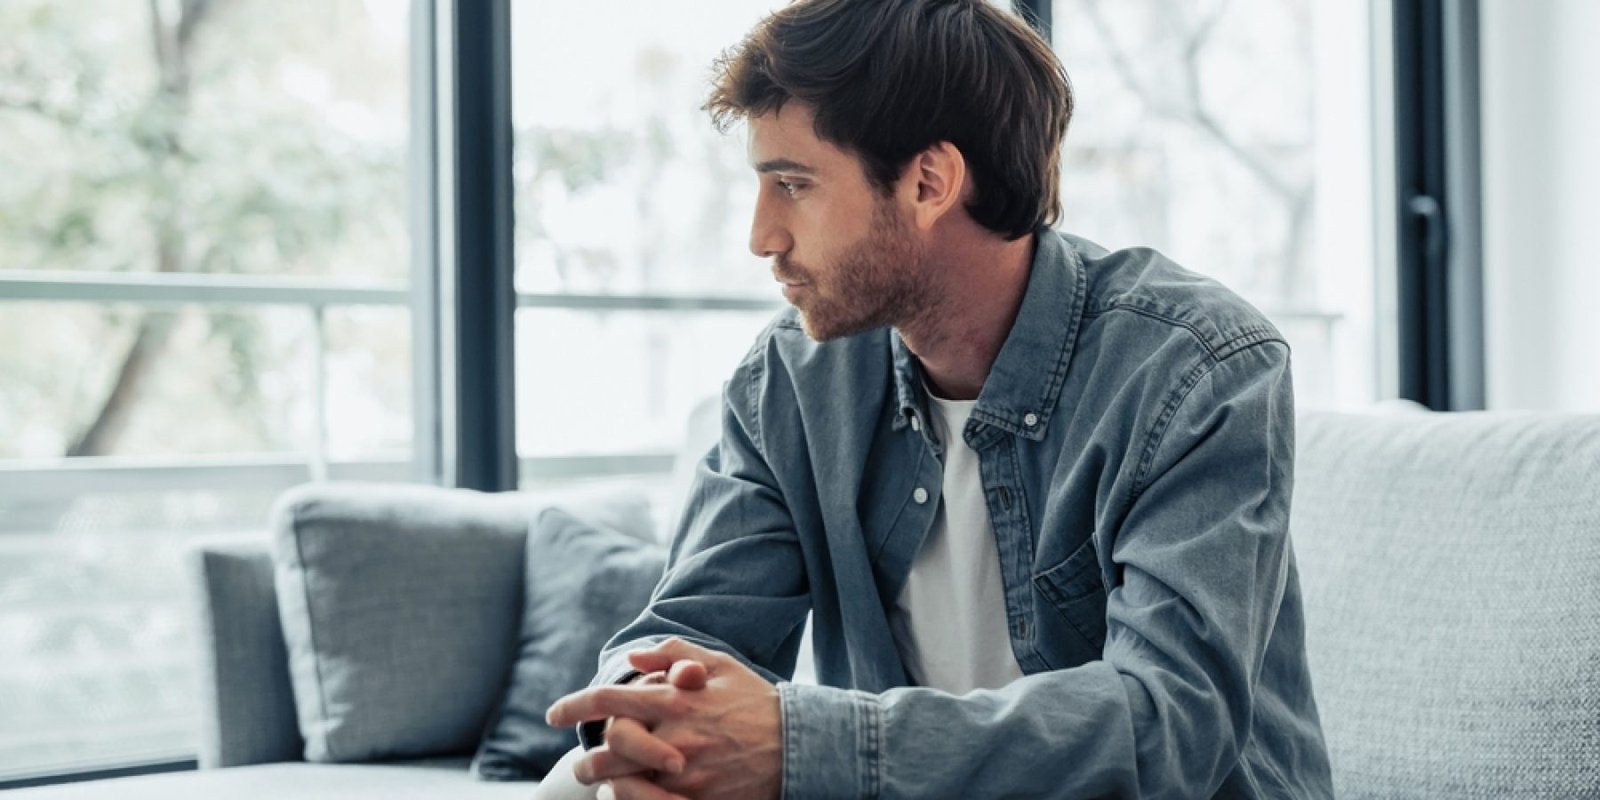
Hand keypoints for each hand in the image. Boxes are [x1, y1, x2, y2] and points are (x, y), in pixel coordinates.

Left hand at [548, 638, 783, 799]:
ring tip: (599, 783)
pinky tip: (626, 797)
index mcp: (676, 698)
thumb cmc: (755, 700)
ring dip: (603, 784)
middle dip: (586, 758)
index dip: (573, 706)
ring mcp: (685, 772)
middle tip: (582, 761)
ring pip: (622, 783)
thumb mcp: (720, 665)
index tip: (553, 714)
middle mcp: (675, 735)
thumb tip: (633, 658)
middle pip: (608, 747)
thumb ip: (674, 655)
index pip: (608, 699)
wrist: (797, 744)